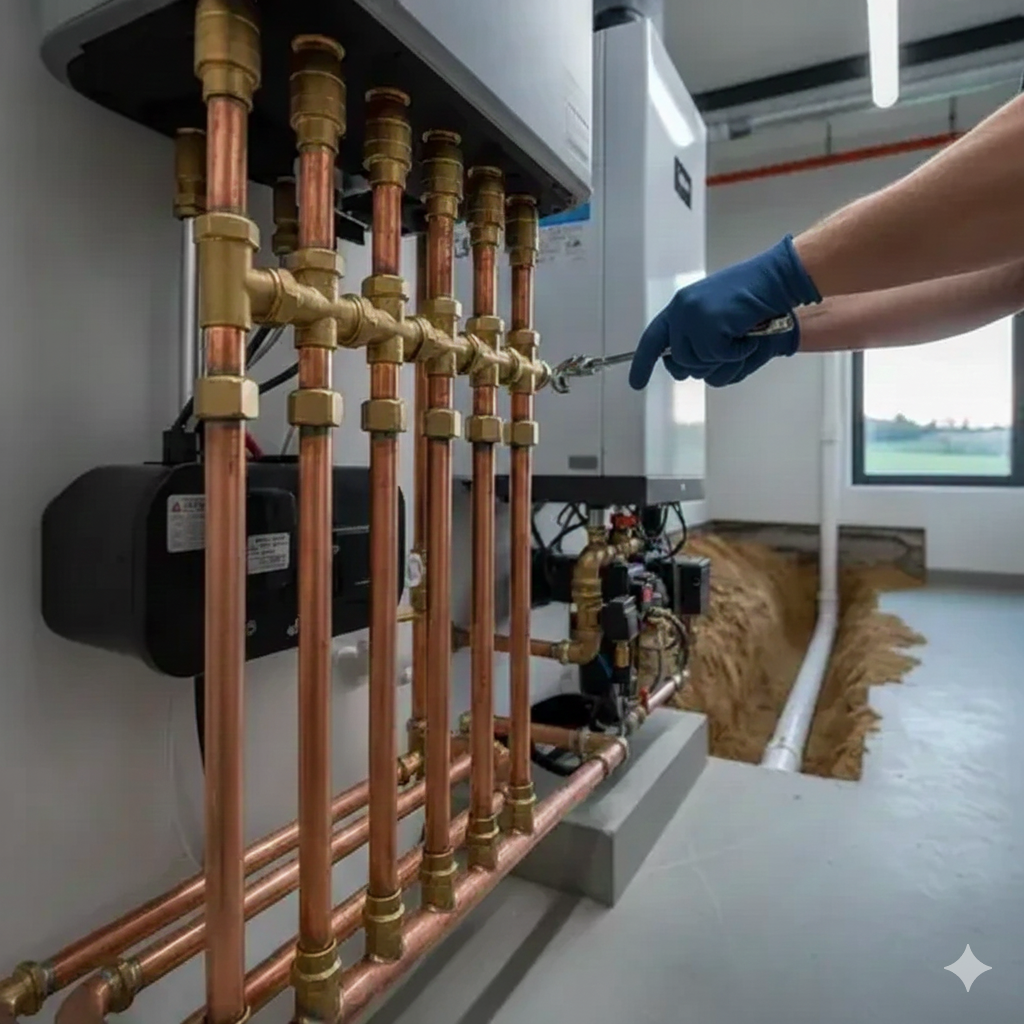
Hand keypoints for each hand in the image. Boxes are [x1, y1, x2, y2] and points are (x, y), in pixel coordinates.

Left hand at [628, 235, 820, 389]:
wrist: (776, 280)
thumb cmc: (754, 300)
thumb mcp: (716, 317)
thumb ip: (695, 339)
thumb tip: (682, 367)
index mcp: (681, 306)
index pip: (653, 339)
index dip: (643, 364)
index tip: (636, 383)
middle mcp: (681, 310)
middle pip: (680, 362)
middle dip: (704, 364)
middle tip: (727, 350)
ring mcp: (692, 316)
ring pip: (697, 363)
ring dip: (724, 358)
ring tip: (740, 336)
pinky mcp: (708, 324)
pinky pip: (717, 358)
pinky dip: (737, 354)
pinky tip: (747, 335)